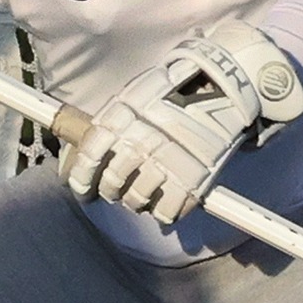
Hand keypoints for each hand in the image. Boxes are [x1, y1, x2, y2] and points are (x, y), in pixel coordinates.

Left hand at [60, 21, 302, 223]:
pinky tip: (166, 201)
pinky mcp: (192, 182)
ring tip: (142, 194)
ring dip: (136, 202)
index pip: (89, 157)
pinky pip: (167, 213)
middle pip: (113, 183)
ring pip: (137, 200)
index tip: (82, 189)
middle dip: (111, 191)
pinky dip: (164, 212)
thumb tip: (81, 142)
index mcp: (119, 119)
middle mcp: (138, 144)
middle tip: (116, 190)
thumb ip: (110, 121)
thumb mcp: (134, 95)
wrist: (221, 89)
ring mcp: (165, 164)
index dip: (81, 178)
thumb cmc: (172, 91)